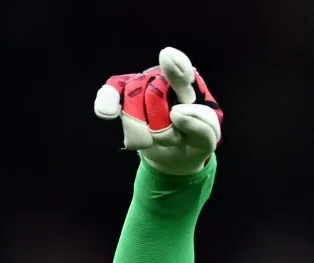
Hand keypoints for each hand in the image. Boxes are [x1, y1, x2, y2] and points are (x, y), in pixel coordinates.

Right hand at [94, 47, 222, 174]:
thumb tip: (176, 112)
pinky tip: (107, 113)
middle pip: (154, 94)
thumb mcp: (206, 140)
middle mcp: (164, 80)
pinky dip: (107, 100)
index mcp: (190, 87)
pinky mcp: (123, 96)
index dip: (175, 67)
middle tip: (174, 139)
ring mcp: (142, 85)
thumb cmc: (192, 141)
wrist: (174, 155)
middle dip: (162, 128)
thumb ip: (202, 127)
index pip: (183, 73)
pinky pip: (112, 91)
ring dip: (142, 131)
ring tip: (156, 140)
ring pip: (133, 100)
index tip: (166, 57)